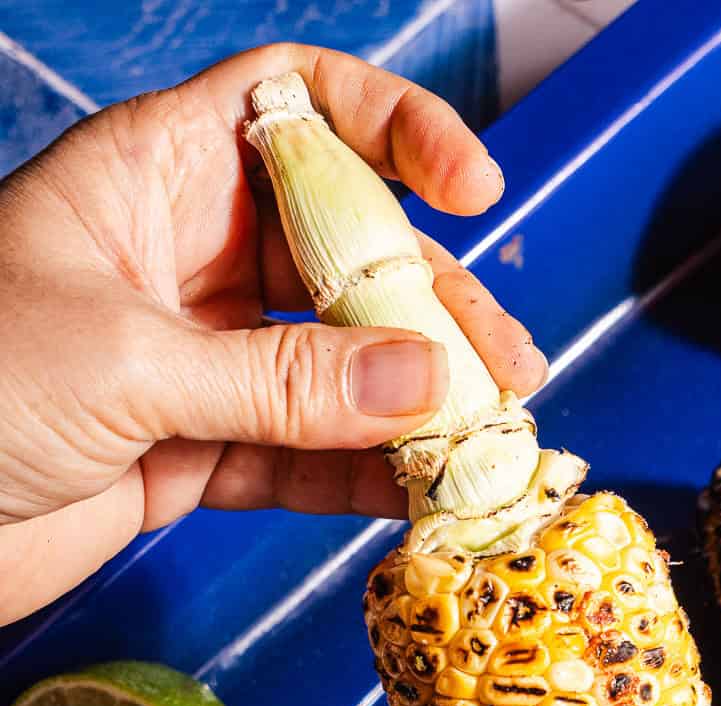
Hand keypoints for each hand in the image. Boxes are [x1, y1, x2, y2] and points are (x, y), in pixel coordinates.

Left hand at [0, 45, 544, 620]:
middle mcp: (184, 257)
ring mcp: (196, 358)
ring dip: (413, 403)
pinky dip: (360, 475)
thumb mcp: (126, 363)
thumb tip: (422, 383)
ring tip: (490, 438)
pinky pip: (301, 454)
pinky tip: (416, 492)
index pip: (293, 107)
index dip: (391, 127)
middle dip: (429, 306)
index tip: (469, 184)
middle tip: (503, 367)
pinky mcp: (196, 451)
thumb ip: (281, 380)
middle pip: (343, 254)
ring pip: (334, 364)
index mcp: (152, 177)